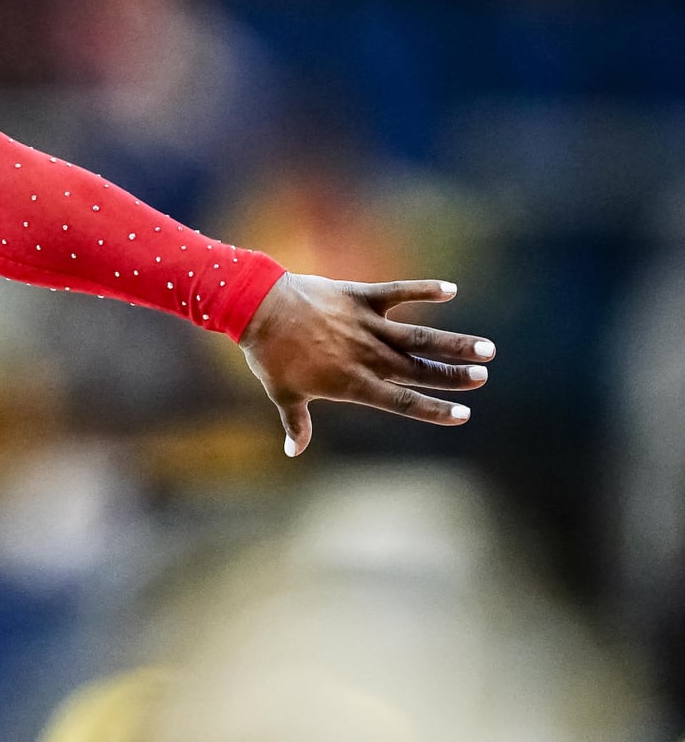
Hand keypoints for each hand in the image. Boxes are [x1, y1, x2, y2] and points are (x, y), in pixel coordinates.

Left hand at [238, 273, 494, 456]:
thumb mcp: (282, 394)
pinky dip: (423, 290)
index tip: (463, 414)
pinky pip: (397, 292)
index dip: (433, 410)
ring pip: (419, 337)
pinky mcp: (359, 296)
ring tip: (486, 348)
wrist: (256, 308)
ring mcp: (365, 325)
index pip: (401, 402)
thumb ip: (297, 424)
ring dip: (454, 343)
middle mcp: (366, 356)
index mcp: (351, 383)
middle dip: (453, 376)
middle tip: (482, 377)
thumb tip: (294, 451)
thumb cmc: (268, 355)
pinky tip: (450, 290)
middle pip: (419, 370)